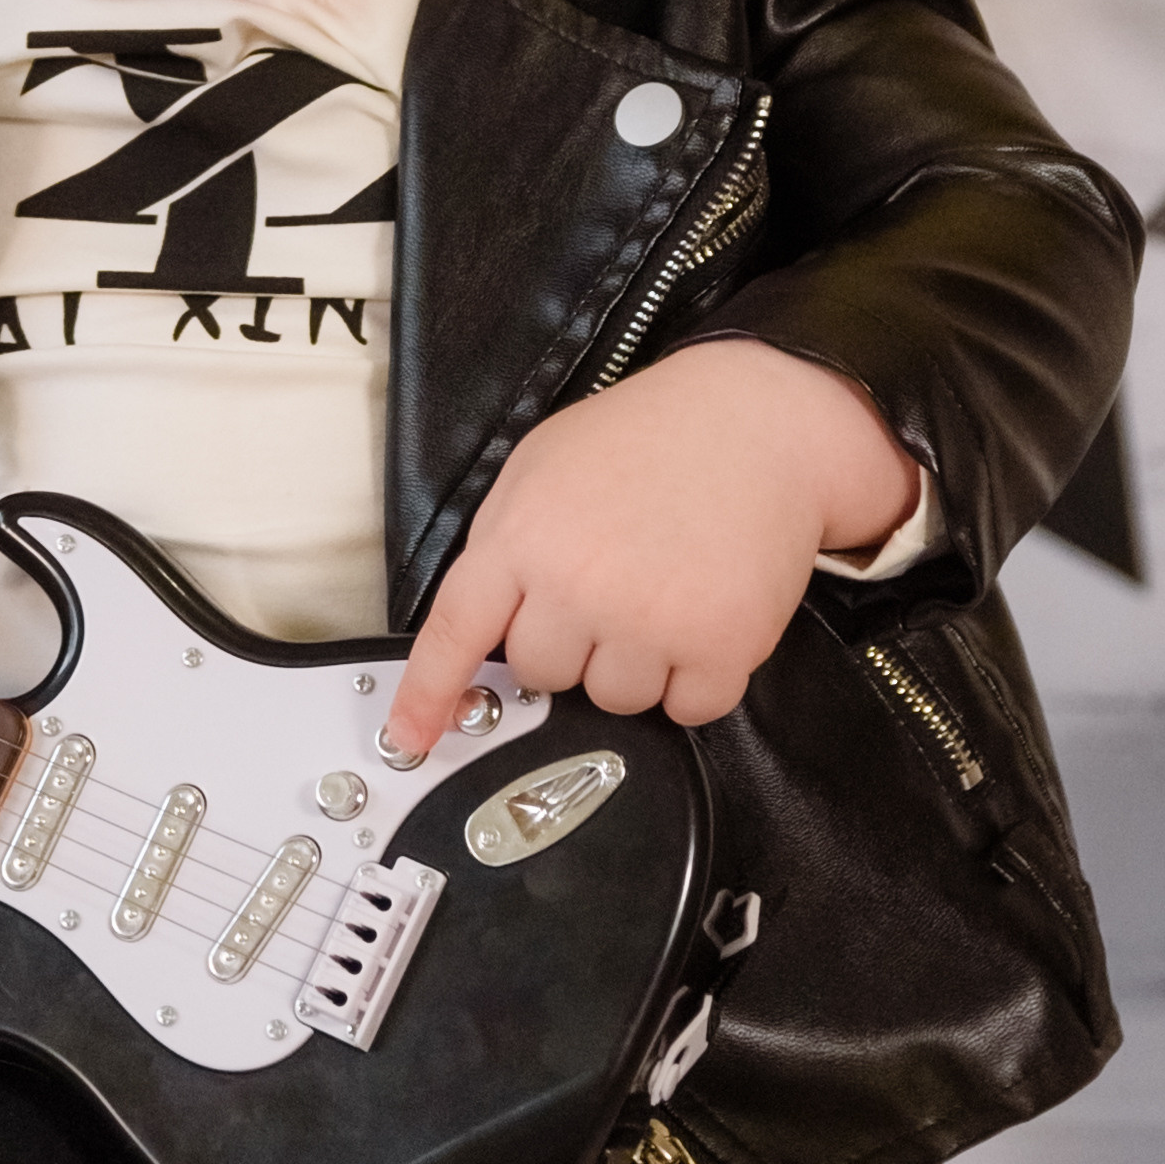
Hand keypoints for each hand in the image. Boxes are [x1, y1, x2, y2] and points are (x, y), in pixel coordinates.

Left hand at [386, 340, 921, 751]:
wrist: (754, 425)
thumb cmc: (646, 441)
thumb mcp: (542, 466)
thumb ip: (504, 542)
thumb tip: (482, 626)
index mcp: (523, 536)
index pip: (455, 632)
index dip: (429, 693)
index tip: (410, 738)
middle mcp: (579, 584)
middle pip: (541, 674)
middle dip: (569, 643)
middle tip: (610, 584)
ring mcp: (649, 620)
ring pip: (613, 699)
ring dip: (634, 663)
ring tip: (660, 589)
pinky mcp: (719, 646)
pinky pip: (686, 710)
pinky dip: (696, 680)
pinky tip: (701, 616)